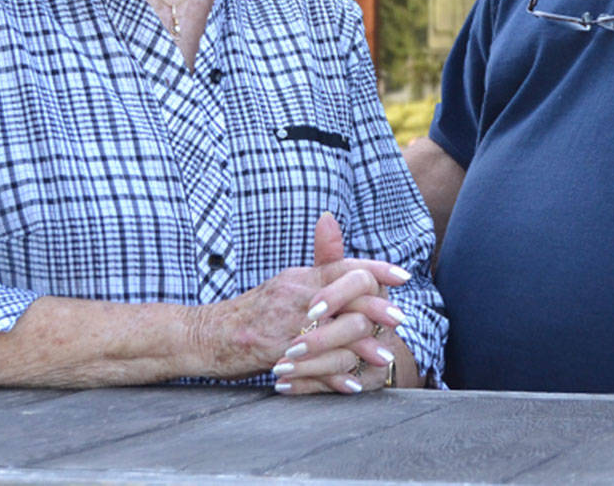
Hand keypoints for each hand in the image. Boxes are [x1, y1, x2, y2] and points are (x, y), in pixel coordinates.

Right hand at [187, 212, 408, 382]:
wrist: (209, 334)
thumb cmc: (253, 311)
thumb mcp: (287, 283)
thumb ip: (318, 265)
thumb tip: (334, 228)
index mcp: (301, 277)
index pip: (344, 265)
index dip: (376, 269)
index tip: (404, 276)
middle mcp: (296, 295)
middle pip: (346, 296)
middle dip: (377, 309)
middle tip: (400, 319)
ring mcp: (285, 324)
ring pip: (334, 331)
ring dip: (362, 347)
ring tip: (383, 358)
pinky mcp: (275, 351)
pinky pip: (312, 363)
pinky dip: (335, 377)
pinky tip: (352, 385)